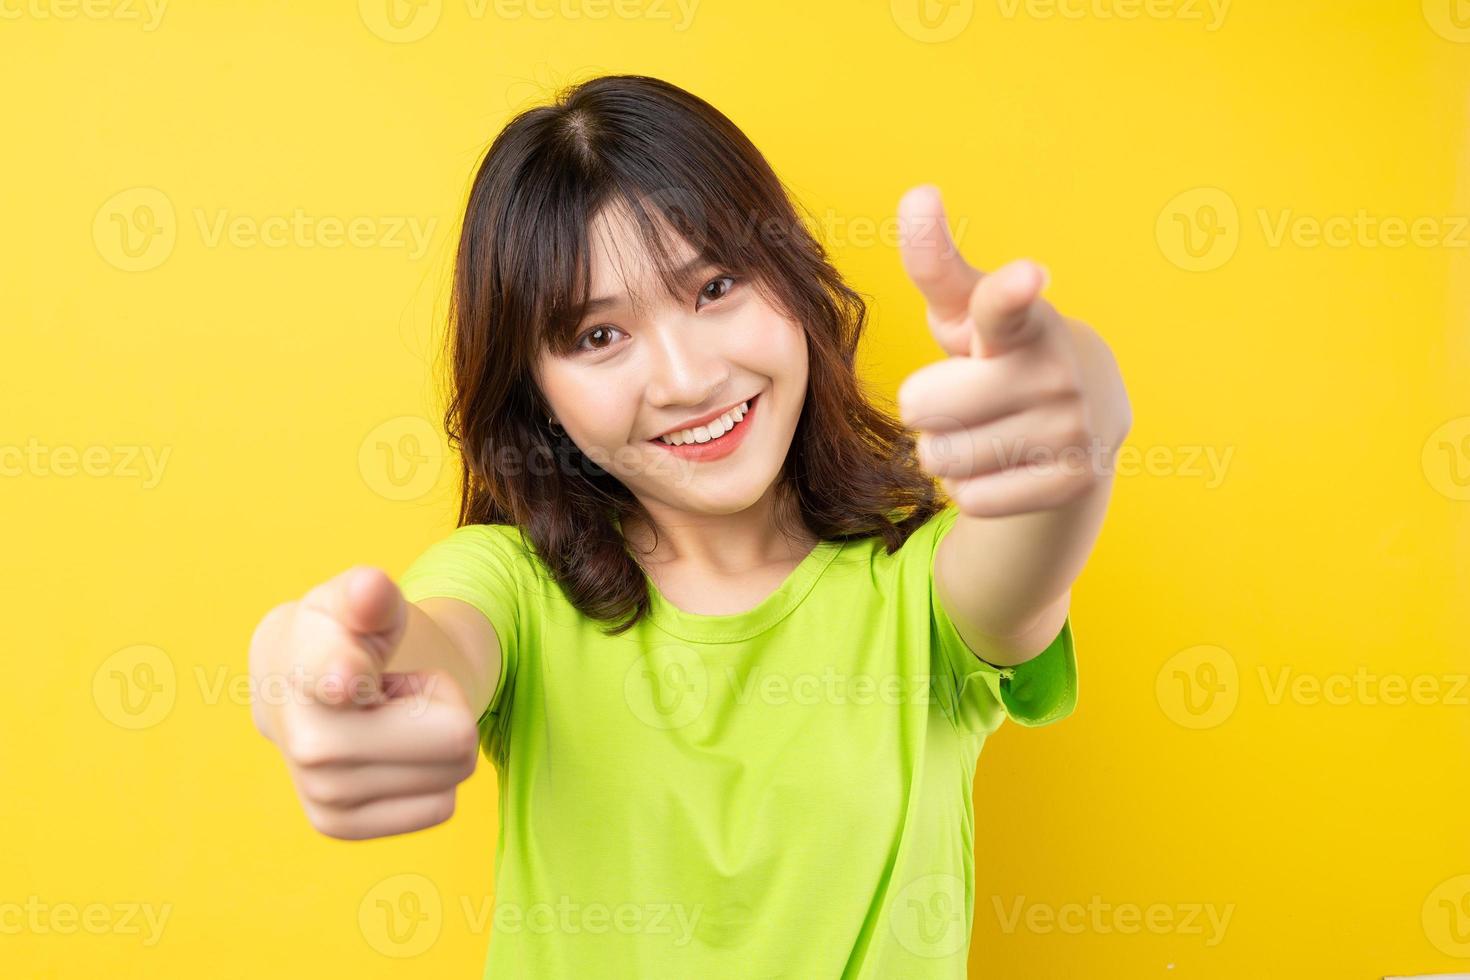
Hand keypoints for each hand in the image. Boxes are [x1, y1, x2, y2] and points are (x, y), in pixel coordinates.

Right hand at [247, 566, 479, 839]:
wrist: (291, 686)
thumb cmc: (340, 633)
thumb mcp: (357, 600)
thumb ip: (370, 594)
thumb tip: (372, 589)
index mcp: (310, 670)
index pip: (334, 678)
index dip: (346, 677)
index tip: (348, 680)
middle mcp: (309, 743)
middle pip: (456, 737)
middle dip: (444, 704)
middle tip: (395, 690)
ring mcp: (322, 794)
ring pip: (453, 773)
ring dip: (433, 739)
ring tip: (385, 716)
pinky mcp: (338, 827)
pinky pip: (441, 807)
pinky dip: (428, 776)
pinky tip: (386, 750)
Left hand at [895, 185, 1113, 517]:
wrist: (1085, 413)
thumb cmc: (1000, 349)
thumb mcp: (966, 309)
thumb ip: (936, 261)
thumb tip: (918, 193)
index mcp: (1025, 318)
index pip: (1006, 304)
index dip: (1012, 290)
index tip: (1028, 275)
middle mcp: (1055, 371)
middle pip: (922, 408)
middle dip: (924, 407)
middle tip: (962, 395)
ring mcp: (1072, 428)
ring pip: (941, 459)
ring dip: (943, 451)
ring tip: (981, 429)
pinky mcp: (1073, 482)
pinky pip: (970, 498)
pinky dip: (970, 487)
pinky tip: (1000, 463)